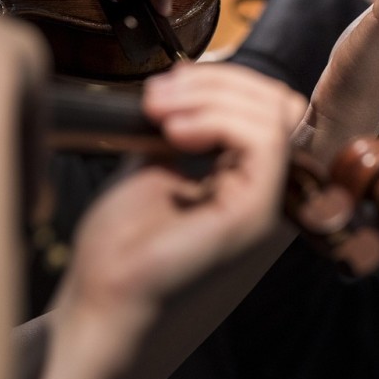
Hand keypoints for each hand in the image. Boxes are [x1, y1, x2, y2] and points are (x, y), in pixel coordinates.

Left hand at [58, 63, 303, 327]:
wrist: (100, 298)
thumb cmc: (120, 247)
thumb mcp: (152, 164)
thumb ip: (182, 128)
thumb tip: (188, 80)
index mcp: (245, 179)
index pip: (268, 107)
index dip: (224, 83)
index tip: (166, 85)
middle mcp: (265, 190)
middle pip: (278, 103)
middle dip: (219, 81)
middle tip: (159, 94)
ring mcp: (265, 203)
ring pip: (274, 115)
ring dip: (213, 96)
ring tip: (159, 110)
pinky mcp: (256, 214)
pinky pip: (264, 142)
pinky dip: (219, 120)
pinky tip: (175, 131)